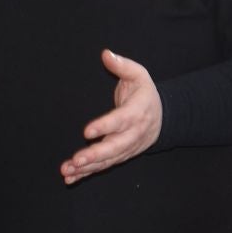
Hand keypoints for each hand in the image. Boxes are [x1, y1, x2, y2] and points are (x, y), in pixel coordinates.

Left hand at [60, 49, 162, 184]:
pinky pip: (104, 166)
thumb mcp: (139, 75)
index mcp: (137, 112)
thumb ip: (122, 65)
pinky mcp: (120, 156)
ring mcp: (127, 147)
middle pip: (115, 147)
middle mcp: (133, 133)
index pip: (120, 120)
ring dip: (88, 167)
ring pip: (108, 160)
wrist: (164, 117)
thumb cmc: (145, 94)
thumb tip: (105, 54)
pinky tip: (71, 178)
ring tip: (67, 171)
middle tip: (76, 159)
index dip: (105, 126)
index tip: (87, 132)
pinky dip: (87, 173)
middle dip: (95, 155)